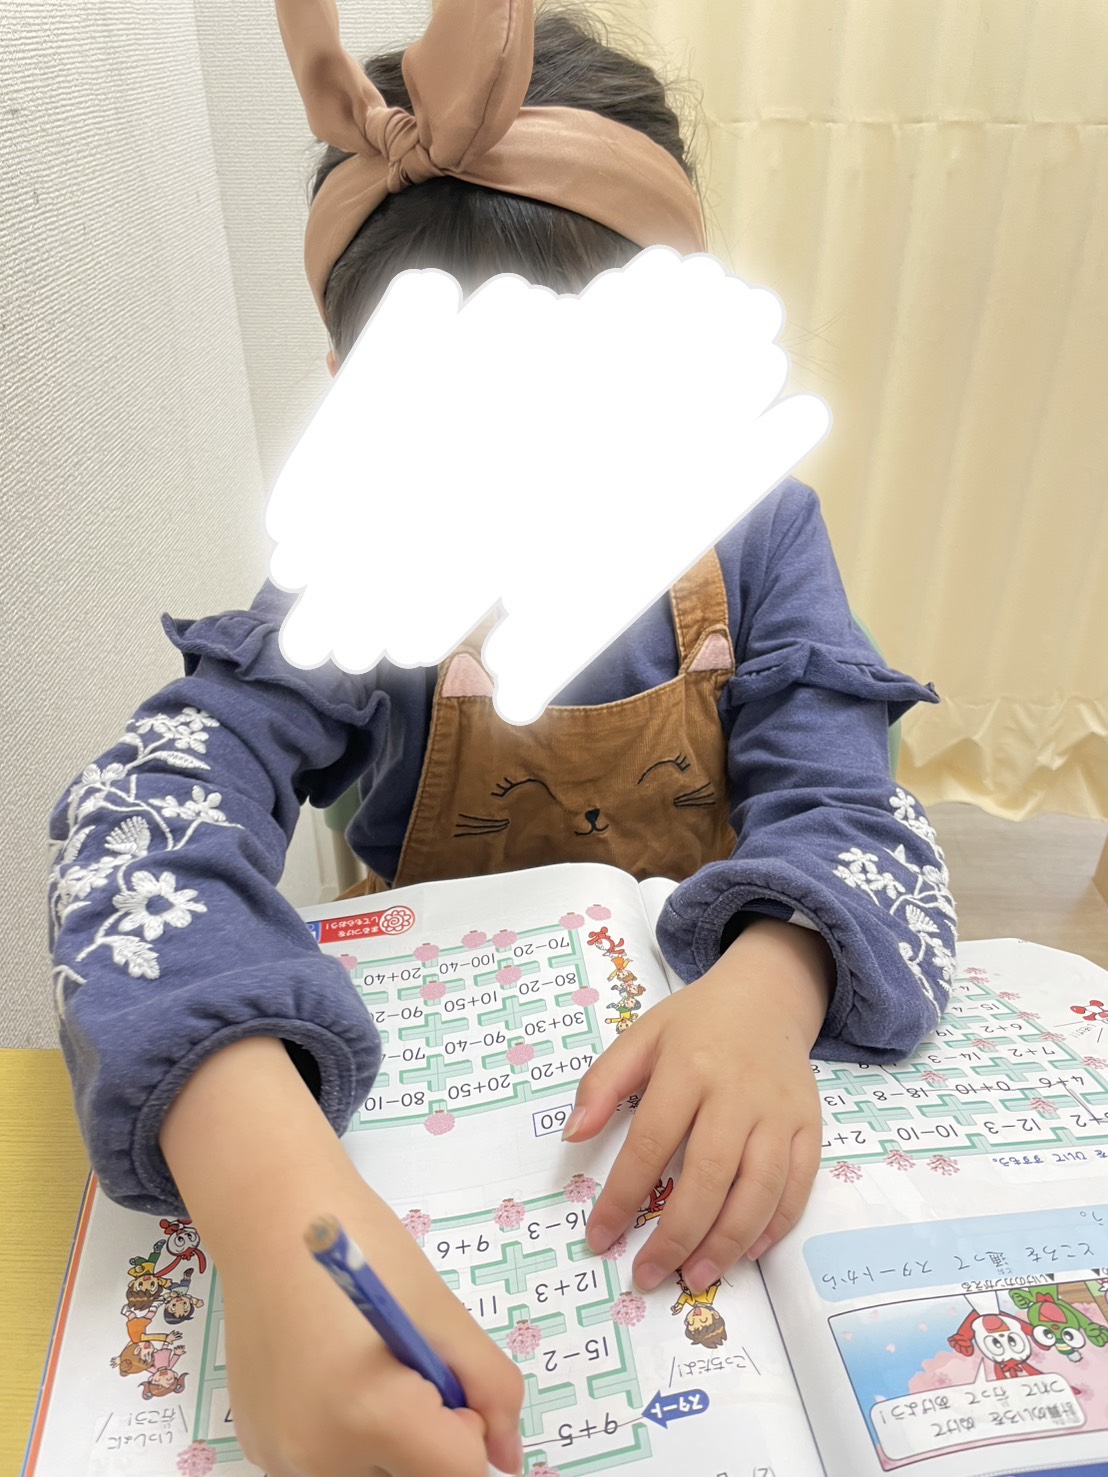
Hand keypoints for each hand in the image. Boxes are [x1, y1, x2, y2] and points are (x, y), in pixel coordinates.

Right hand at [160, 1037, 523, 1475]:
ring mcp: (279, 1458)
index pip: (460, 1473)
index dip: (468, 1427)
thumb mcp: (441, 1312)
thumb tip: (507, 1458)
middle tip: (409, 1369)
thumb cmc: (362, 1246)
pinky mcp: (259, 1448)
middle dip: (428, 1439)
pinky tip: (333, 1377)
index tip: (445, 1375)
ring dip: (390, 1444)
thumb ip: (490, 1388)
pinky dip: (349, 1438)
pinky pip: (329, 1464)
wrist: (269, 1216)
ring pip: (372, 1476)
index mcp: (369, 1416)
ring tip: (367, 1370)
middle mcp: (315, 1457)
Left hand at [565, 919, 830, 1292]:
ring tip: (696, 1276)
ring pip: (759, 1187)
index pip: (651, 1142)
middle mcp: (737, 1092)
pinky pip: (799, 1183)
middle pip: (709, 1174)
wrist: (767, 996)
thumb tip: (572, 1136)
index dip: (623, 1196)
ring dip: (727, 1241)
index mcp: (687, 1067)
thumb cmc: (696, 1024)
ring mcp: (779, 1111)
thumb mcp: (640, 1036)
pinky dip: (777, 1224)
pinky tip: (748, 1250)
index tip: (600, 1237)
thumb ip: (601, 1084)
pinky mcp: (810, 1124)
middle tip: (648, 1275)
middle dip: (676, 1234)